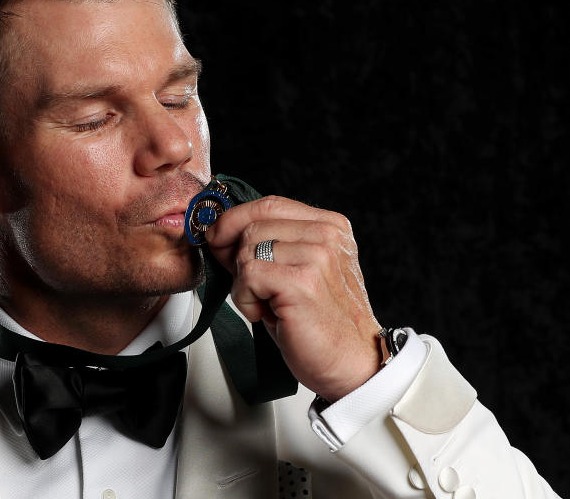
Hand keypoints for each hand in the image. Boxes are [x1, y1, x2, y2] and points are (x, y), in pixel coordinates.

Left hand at [205, 196, 382, 401]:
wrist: (352, 364)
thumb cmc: (321, 323)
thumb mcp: (294, 272)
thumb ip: (265, 245)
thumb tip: (218, 232)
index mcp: (330, 226)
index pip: (269, 204)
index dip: (234, 219)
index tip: (216, 238)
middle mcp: (327, 235)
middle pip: (253, 225)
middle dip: (236, 257)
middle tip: (249, 288)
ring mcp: (317, 256)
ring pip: (247, 249)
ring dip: (243, 283)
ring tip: (266, 304)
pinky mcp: (302, 281)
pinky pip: (248, 275)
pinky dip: (246, 298)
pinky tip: (264, 313)